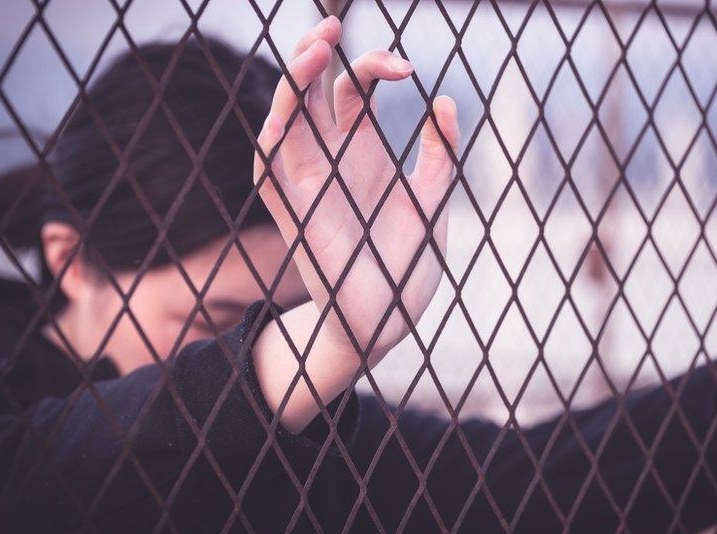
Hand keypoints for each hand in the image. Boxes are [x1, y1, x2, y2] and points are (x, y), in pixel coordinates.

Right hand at [254, 16, 458, 357]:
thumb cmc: (406, 262)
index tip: (407, 67)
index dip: (374, 66)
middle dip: (315, 56)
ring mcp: (308, 186)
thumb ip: (440, 153)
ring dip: (293, 88)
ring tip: (312, 53)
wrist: (390, 322)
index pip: (353, 88)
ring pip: (285, 122)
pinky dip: (272, 146)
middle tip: (331, 26)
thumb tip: (446, 99)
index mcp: (362, 150)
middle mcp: (330, 160)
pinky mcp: (296, 218)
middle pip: (309, 92)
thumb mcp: (432, 199)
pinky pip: (270, 176)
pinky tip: (282, 120)